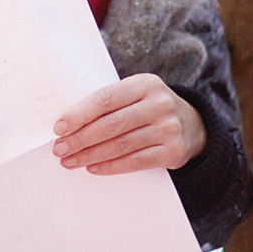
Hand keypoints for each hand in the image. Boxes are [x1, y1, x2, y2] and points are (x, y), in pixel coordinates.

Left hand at [52, 74, 204, 173]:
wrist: (193, 125)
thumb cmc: (149, 108)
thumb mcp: (135, 95)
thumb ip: (108, 104)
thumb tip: (67, 124)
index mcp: (145, 83)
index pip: (105, 99)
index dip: (79, 114)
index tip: (59, 128)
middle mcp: (160, 104)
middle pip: (111, 124)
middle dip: (80, 139)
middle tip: (59, 149)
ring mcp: (169, 128)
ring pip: (121, 145)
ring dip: (90, 155)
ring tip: (70, 161)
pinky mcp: (173, 152)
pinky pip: (135, 162)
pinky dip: (110, 166)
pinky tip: (93, 168)